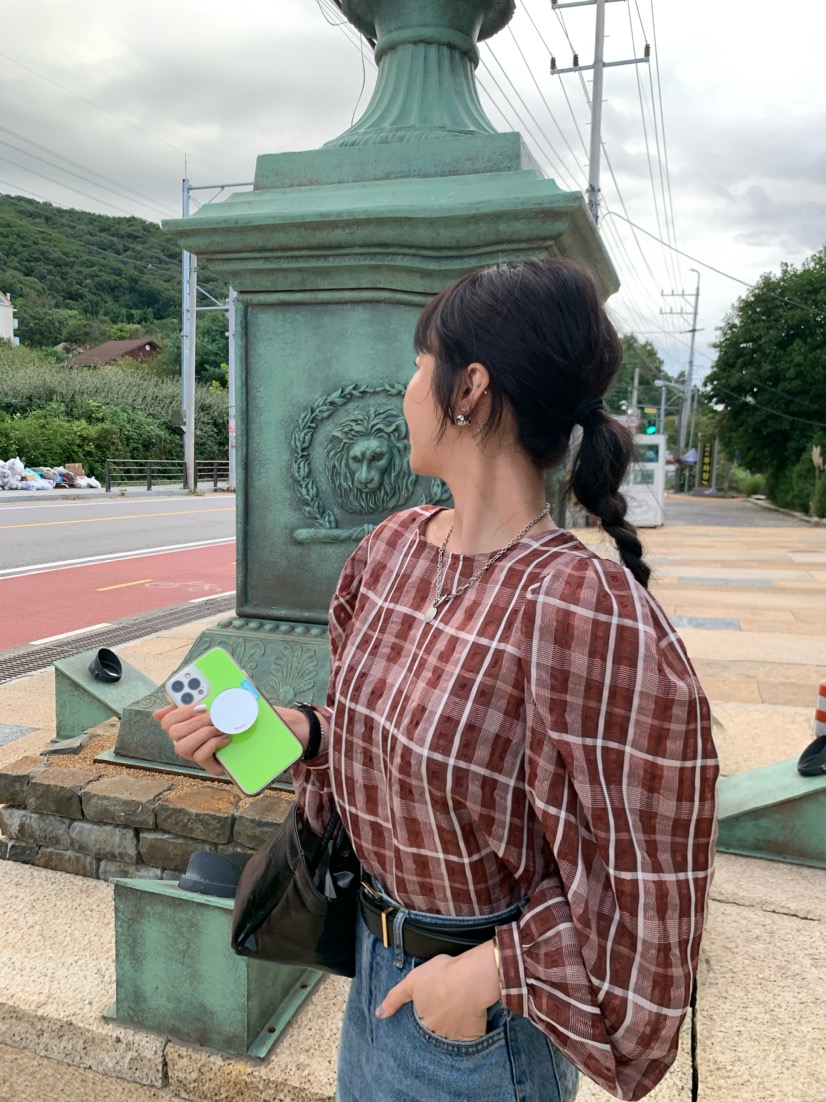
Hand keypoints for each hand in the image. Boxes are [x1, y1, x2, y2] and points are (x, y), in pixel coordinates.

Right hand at [153, 702, 229, 776]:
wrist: (238, 745)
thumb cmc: (218, 725)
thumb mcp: (203, 711)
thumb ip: (185, 706)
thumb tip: (157, 714)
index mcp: (179, 728)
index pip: (166, 721)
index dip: (181, 712)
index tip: (200, 706)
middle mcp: (181, 743)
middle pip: (174, 733)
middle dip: (196, 721)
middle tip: (213, 716)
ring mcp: (192, 756)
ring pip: (183, 746)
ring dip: (203, 733)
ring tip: (218, 727)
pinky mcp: (206, 765)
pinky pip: (200, 756)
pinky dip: (213, 744)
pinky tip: (223, 738)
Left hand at [376, 941, 500, 1041]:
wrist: (471, 978)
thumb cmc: (441, 975)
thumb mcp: (412, 981)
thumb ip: (395, 998)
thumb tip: (379, 1014)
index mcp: (423, 1021)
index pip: (420, 1024)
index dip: (426, 1013)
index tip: (432, 1004)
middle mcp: (437, 1034)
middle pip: (435, 1031)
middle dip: (438, 1023)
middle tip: (445, 1006)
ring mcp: (456, 1037)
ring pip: (452, 1035)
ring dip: (453, 1027)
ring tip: (458, 1010)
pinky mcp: (474, 1036)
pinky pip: (470, 1038)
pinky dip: (470, 1031)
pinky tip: (472, 1018)